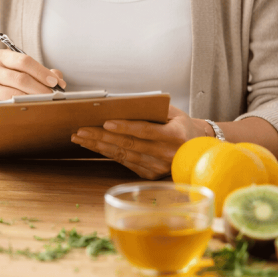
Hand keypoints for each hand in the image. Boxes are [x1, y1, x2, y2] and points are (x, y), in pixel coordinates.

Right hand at [0, 51, 66, 101]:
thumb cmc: (11, 79)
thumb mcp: (24, 71)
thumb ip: (42, 72)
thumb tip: (59, 80)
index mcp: (1, 56)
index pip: (24, 61)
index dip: (42, 72)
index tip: (55, 82)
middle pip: (20, 78)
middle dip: (40, 88)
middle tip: (53, 96)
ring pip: (14, 94)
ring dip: (33, 99)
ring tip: (45, 103)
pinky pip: (7, 105)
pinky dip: (21, 107)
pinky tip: (31, 108)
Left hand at [71, 105, 207, 179]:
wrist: (196, 148)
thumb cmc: (181, 125)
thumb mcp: (174, 113)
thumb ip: (153, 109)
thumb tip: (124, 104)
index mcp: (174, 136)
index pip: (145, 131)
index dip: (125, 127)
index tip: (106, 122)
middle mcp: (166, 154)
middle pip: (129, 144)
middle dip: (101, 137)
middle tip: (81, 130)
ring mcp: (158, 167)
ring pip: (123, 155)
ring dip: (99, 147)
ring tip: (81, 138)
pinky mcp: (150, 174)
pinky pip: (125, 163)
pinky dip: (107, 154)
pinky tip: (94, 146)